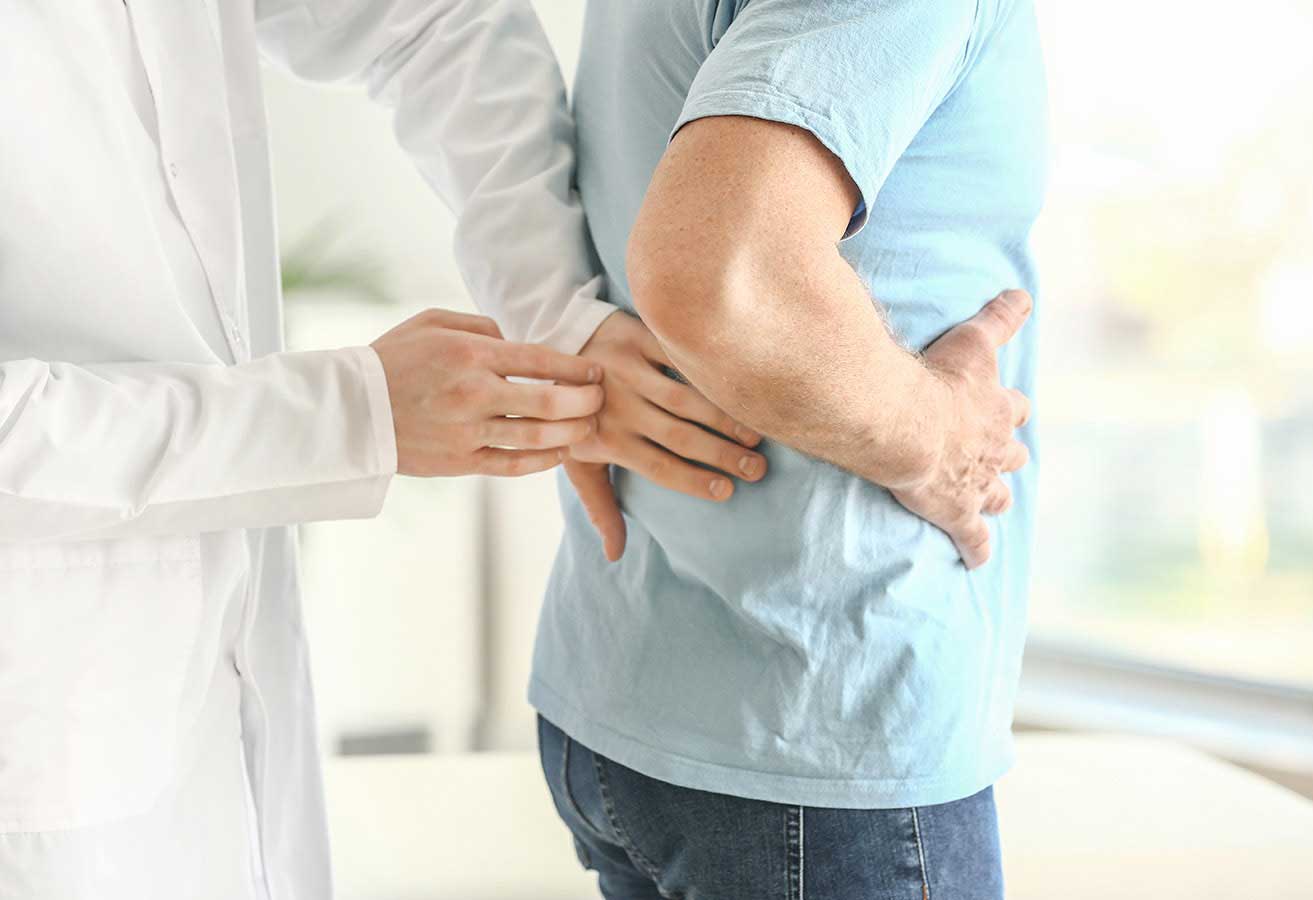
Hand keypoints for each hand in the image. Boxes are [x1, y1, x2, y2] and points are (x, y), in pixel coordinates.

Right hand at [371, 309, 602, 476]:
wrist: (349, 411)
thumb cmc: (394, 358)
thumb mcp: (433, 322)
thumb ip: (482, 326)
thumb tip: (518, 338)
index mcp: (470, 355)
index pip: (540, 360)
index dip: (576, 367)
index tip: (595, 371)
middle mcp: (474, 394)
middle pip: (549, 402)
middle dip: (585, 401)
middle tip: (600, 399)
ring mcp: (468, 432)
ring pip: (537, 437)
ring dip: (572, 433)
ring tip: (588, 427)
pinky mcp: (460, 462)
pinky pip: (514, 464)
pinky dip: (544, 459)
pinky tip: (560, 451)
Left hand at [564, 312, 766, 560]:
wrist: (553, 345)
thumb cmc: (575, 414)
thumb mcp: (578, 462)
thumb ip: (600, 506)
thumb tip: (614, 556)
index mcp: (607, 440)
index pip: (658, 467)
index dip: (694, 481)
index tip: (727, 492)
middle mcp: (618, 407)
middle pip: (679, 436)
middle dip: (721, 455)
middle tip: (757, 469)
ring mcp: (629, 371)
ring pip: (683, 399)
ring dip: (723, 417)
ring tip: (755, 435)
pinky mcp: (637, 338)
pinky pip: (678, 357)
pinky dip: (707, 373)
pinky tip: (737, 388)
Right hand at [890, 290, 1032, 569]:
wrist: (905, 424)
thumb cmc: (936, 380)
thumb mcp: (973, 340)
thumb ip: (1000, 317)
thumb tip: (1025, 293)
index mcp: (997, 410)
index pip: (1015, 411)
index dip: (1011, 412)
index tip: (1008, 411)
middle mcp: (995, 450)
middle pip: (1013, 456)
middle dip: (1008, 457)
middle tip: (998, 459)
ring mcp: (977, 484)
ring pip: (998, 496)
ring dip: (996, 498)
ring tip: (991, 503)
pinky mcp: (956, 514)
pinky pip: (973, 538)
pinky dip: (977, 550)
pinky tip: (976, 562)